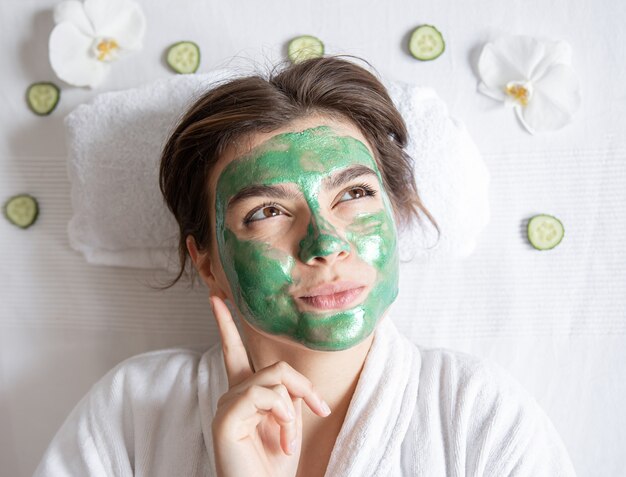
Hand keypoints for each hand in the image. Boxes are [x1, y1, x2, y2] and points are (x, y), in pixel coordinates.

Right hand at [209, 296, 331, 476]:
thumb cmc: (276, 466)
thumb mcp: (289, 422)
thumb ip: (286, 394)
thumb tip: (289, 383)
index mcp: (245, 395)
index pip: (233, 351)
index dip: (225, 324)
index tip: (216, 297)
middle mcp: (231, 395)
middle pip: (274, 367)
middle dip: (302, 386)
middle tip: (320, 409)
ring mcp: (226, 406)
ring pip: (273, 379)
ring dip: (293, 408)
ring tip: (290, 437)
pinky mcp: (225, 418)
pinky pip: (263, 395)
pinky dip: (282, 414)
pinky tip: (281, 437)